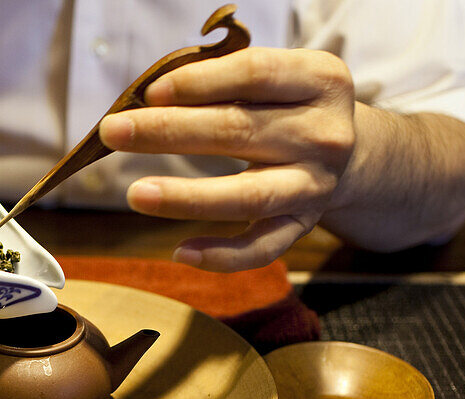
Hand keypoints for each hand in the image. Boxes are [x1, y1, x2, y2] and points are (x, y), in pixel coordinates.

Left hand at [99, 47, 355, 270]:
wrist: (349, 151)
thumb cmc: (287, 103)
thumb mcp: (272, 76)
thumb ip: (221, 79)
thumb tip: (149, 100)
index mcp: (319, 80)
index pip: (255, 75)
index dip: (200, 83)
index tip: (150, 92)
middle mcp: (324, 135)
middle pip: (239, 132)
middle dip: (169, 132)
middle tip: (114, 132)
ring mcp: (315, 185)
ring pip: (248, 196)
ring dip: (187, 197)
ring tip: (136, 195)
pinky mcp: (302, 226)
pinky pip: (261, 248)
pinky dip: (221, 256)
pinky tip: (180, 252)